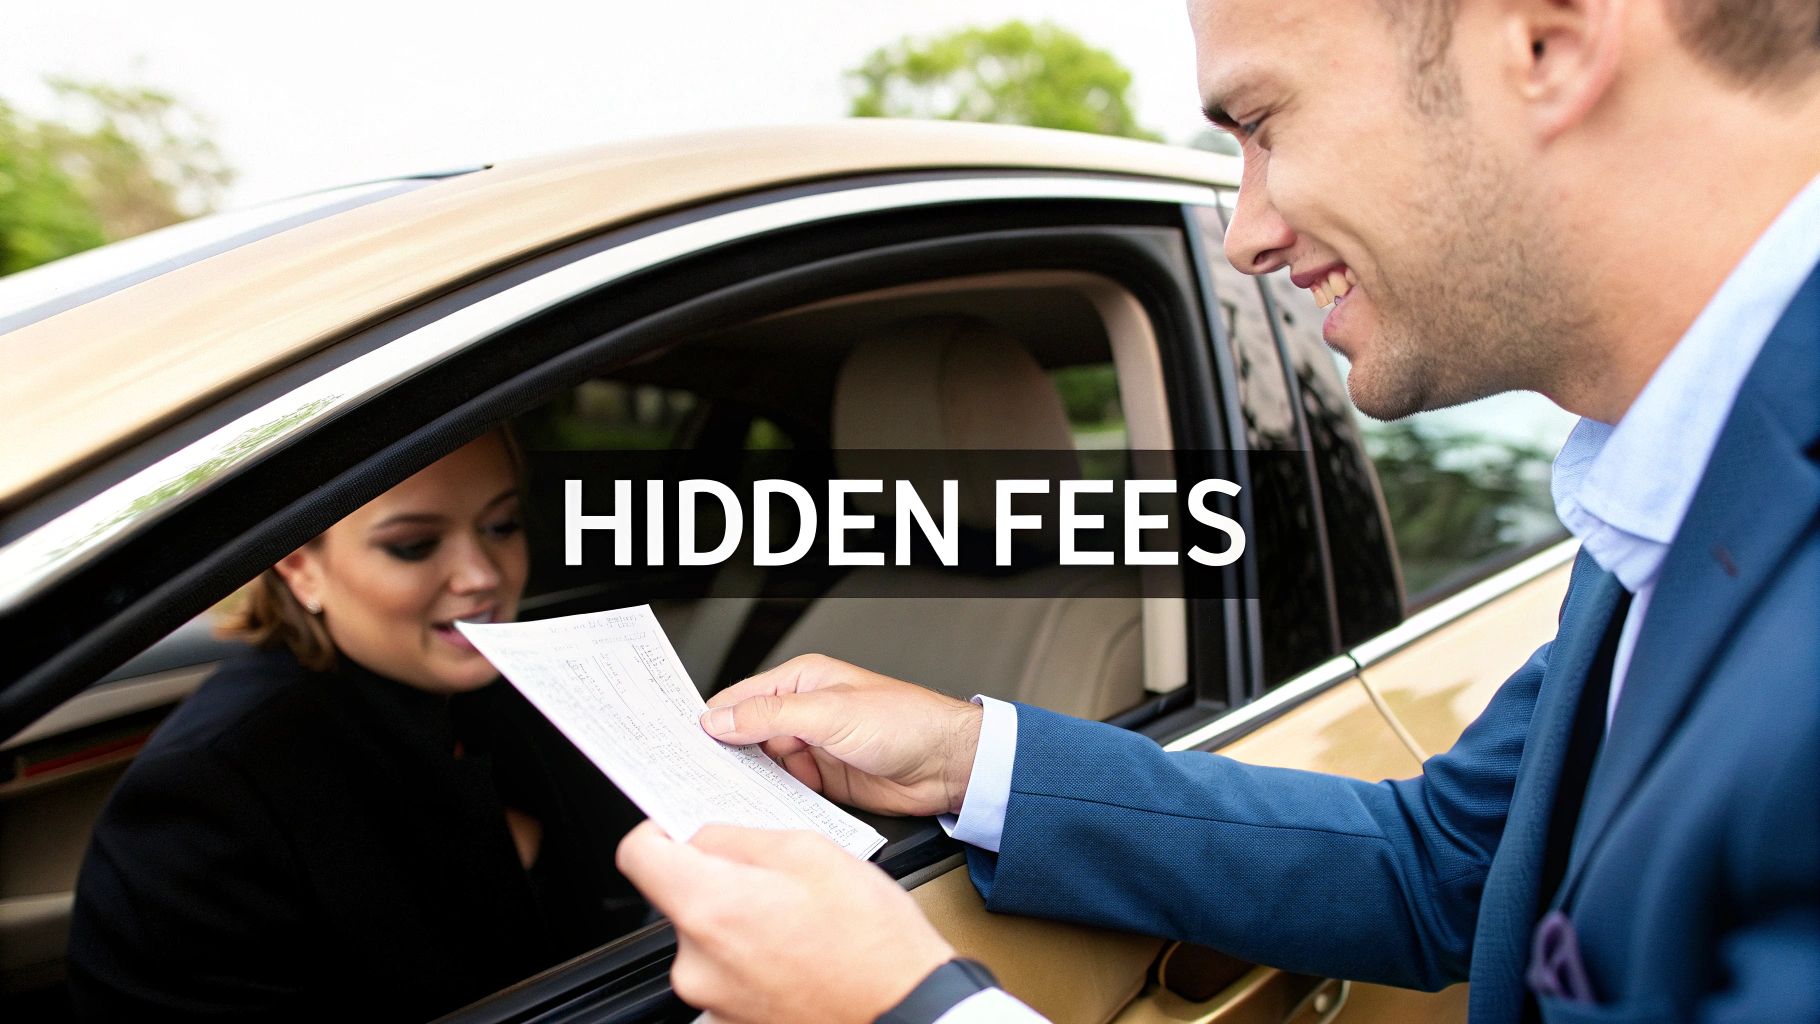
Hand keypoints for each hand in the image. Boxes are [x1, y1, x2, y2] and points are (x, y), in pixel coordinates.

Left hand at [616, 821, 955, 1023]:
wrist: (906, 1011)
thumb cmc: (872, 941)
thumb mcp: (811, 852)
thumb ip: (740, 837)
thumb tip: (703, 835)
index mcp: (710, 908)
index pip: (638, 855)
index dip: (659, 830)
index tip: (681, 827)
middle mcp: (696, 962)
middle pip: (678, 896)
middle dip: (718, 877)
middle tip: (774, 876)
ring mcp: (710, 999)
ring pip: (707, 933)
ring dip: (739, 918)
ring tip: (796, 919)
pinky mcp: (729, 1020)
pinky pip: (726, 969)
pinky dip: (752, 954)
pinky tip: (797, 950)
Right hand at [702, 654, 982, 815]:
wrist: (949, 765)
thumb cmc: (907, 722)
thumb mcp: (831, 713)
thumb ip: (772, 716)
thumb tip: (721, 719)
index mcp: (802, 681)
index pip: (741, 698)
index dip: (712, 719)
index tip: (682, 741)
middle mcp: (803, 713)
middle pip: (746, 735)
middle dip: (724, 755)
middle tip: (694, 775)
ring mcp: (812, 748)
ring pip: (762, 767)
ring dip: (747, 781)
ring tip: (720, 796)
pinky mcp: (822, 781)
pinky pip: (785, 790)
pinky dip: (771, 800)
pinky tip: (758, 810)